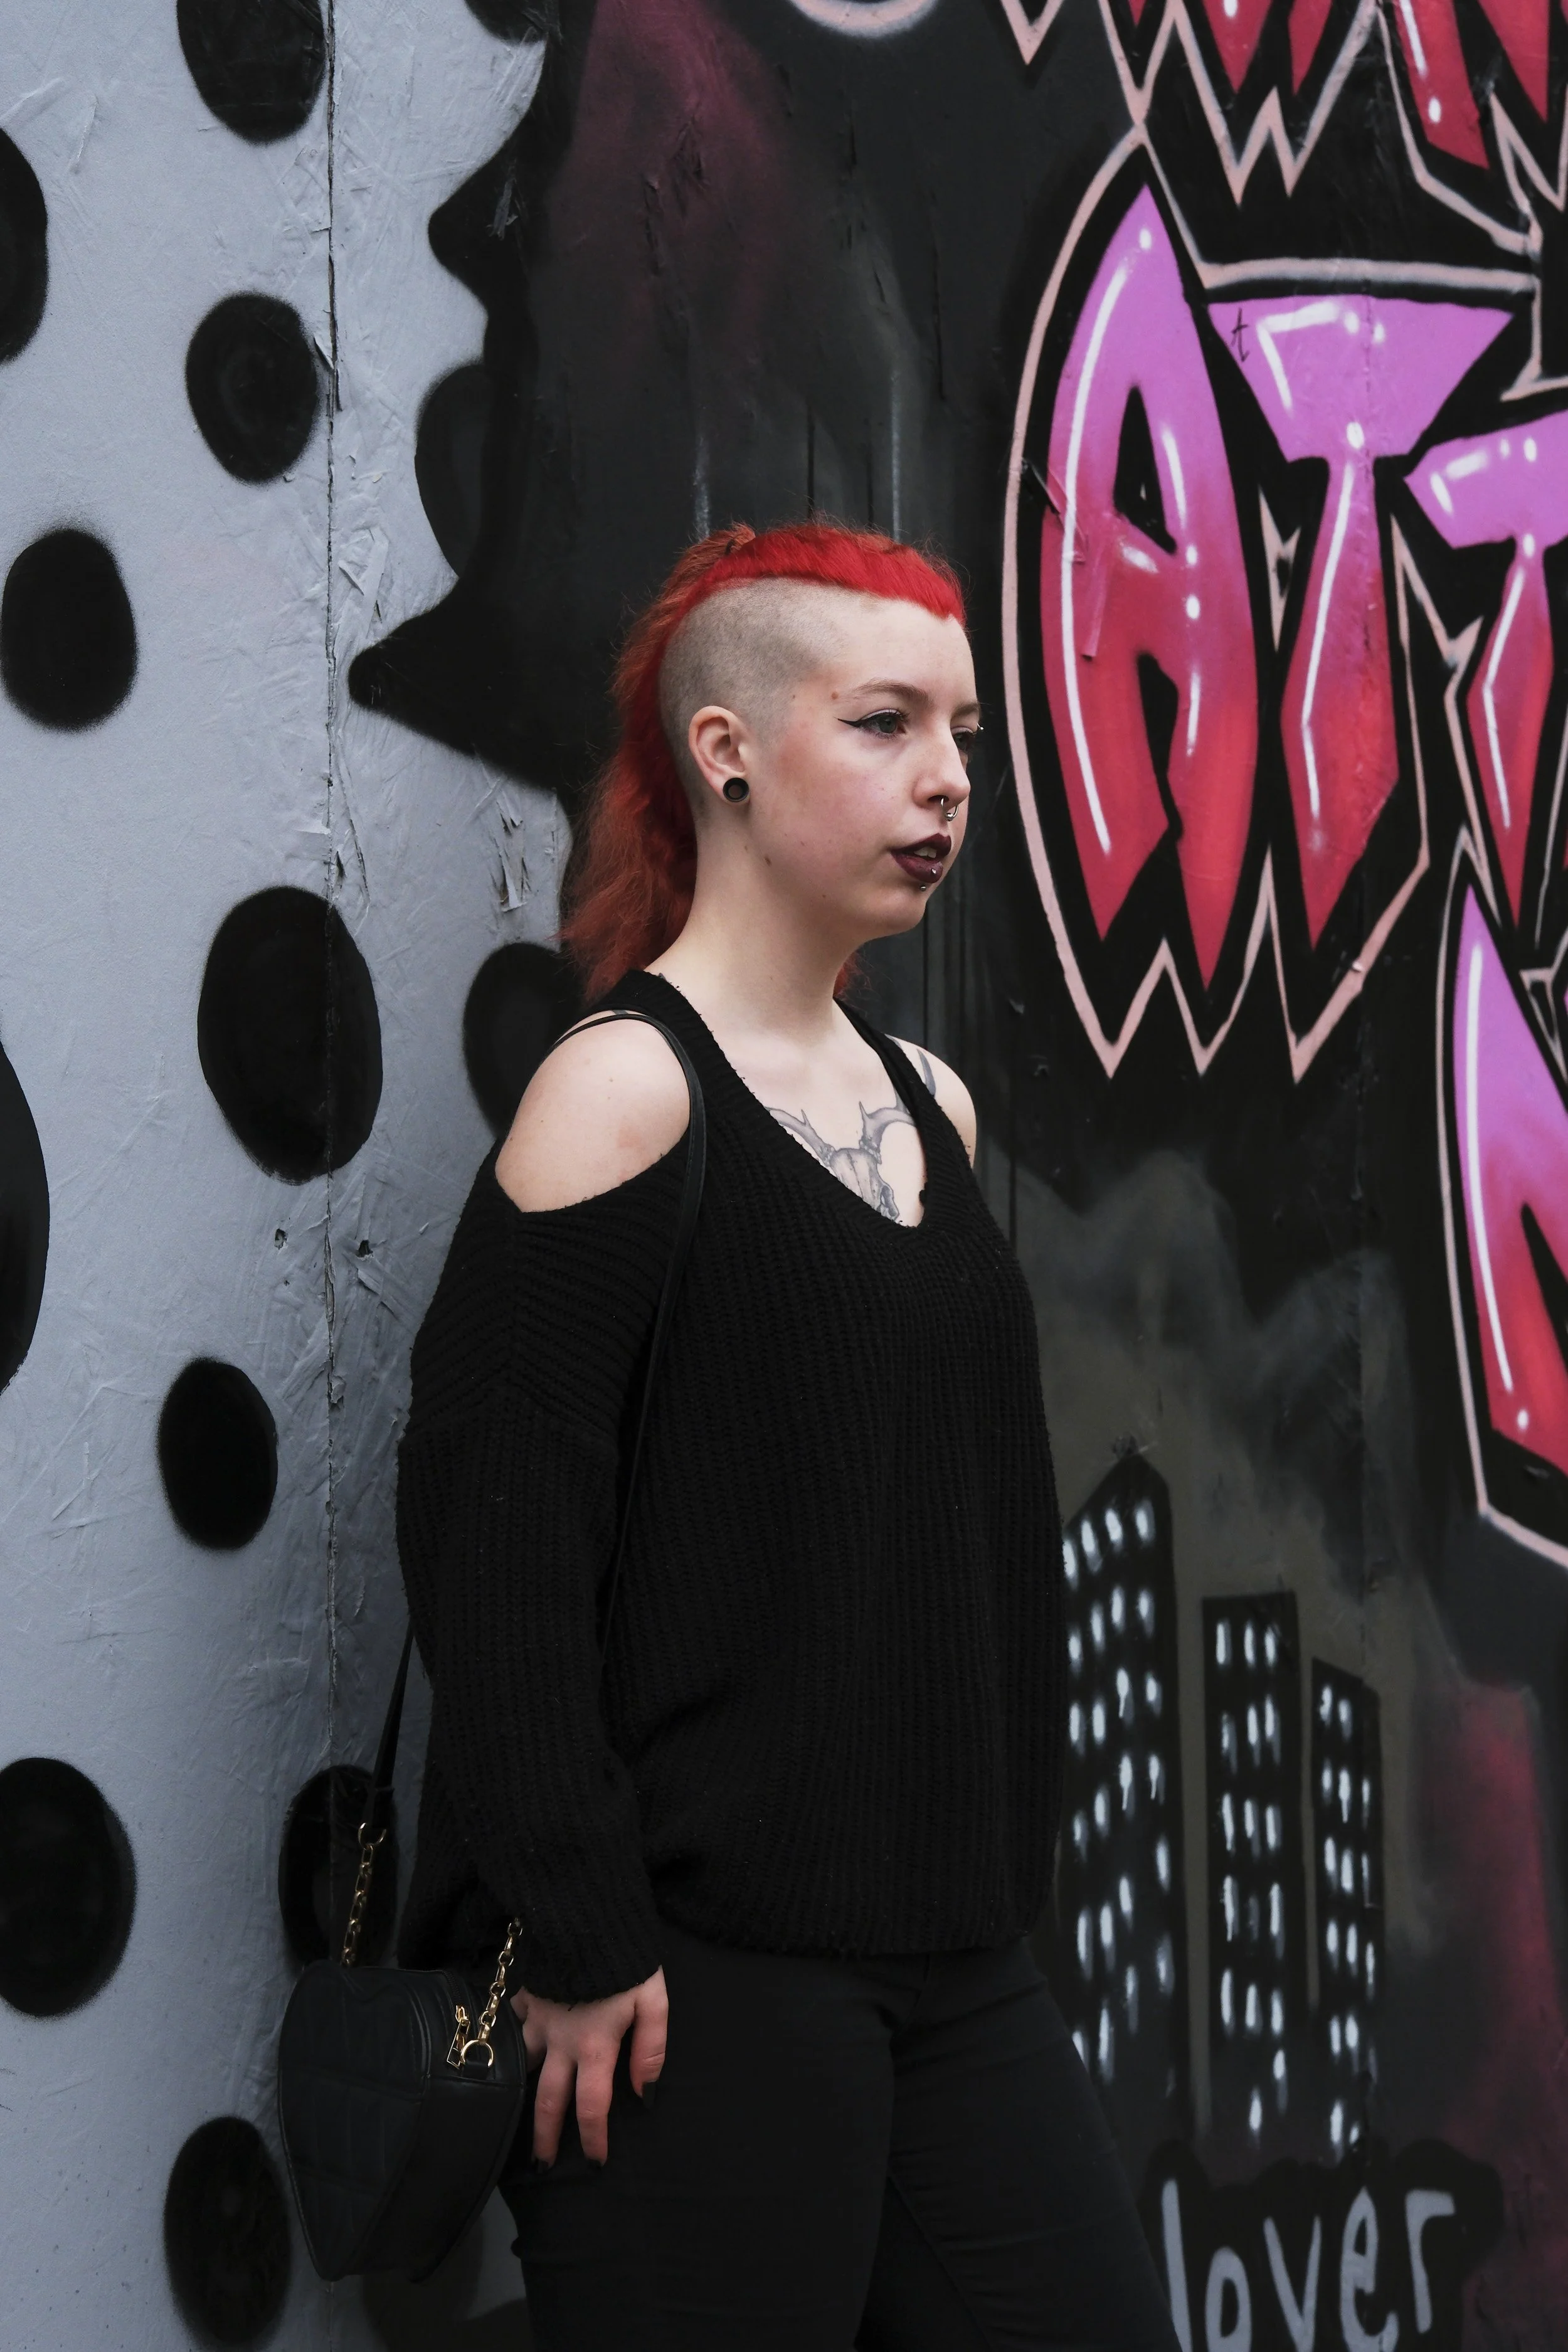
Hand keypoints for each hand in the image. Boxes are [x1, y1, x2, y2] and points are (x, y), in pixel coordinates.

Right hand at [511, 1967, 666, 2164]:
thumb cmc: (625, 1957)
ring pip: (521, 2067)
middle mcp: (559, 2041)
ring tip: (514, 2116)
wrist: (584, 1913)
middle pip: (548, 2100)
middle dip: (545, 2137)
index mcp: (595, 2046)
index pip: (592, 2106)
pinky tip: (497, 2055)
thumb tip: (644, 2093)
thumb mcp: (653, 1999)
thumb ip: (651, 2048)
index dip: (593, 2139)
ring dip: (519, 2094)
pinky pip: (506, 2026)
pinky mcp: (521, 1996)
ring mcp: (535, 2019)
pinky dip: (502, 2043)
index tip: (595, 2163)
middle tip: (542, 2165)